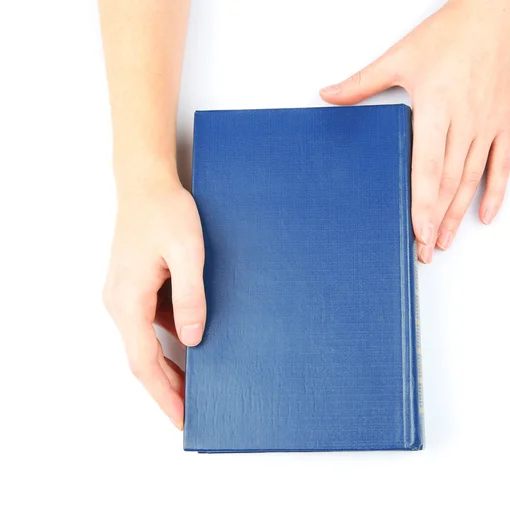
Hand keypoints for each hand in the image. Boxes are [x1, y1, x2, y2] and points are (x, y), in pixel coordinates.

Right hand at [103, 169, 205, 428]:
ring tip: (198, 384)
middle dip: (167, 388)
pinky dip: (169, 341)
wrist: (146, 184)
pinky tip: (193, 344)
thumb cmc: (165, 212)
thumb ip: (191, 297)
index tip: (181, 418)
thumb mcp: (188, 253)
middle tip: (193, 410)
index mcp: (129, 301)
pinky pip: (151, 324)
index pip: (144, 363)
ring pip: (146, 343)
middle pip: (142, 359)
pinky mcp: (135, 287)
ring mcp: (126, 296)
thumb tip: (192, 340)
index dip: (164, 395)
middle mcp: (120, 304)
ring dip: (169, 366)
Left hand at [320, 0, 509, 262]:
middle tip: (423, 250)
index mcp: (437, 108)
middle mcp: (464, 122)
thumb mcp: (400, 57)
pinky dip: (495, 192)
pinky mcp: (504, 122)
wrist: (496, 13)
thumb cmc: (449, 34)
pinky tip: (485, 215)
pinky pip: (502, 165)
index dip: (423, 202)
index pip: (428, 167)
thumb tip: (327, 96)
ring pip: (471, 179)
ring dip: (457, 214)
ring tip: (444, 241)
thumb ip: (362, 83)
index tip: (417, 231)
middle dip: (435, 220)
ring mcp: (487, 125)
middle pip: (448, 182)